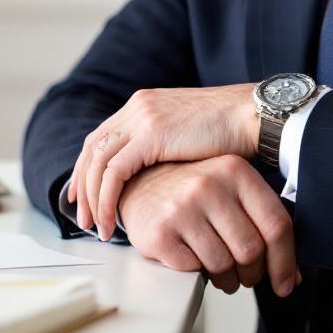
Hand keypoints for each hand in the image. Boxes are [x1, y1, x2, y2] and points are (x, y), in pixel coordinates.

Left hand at [69, 84, 259, 239]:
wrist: (251, 116)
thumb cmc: (230, 131)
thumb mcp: (187, 134)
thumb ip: (166, 145)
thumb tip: (156, 173)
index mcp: (143, 105)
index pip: (101, 138)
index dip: (87, 169)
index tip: (83, 196)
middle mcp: (136, 107)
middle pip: (92, 149)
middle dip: (82, 186)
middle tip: (82, 218)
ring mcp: (141, 118)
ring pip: (98, 163)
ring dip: (92, 199)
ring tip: (95, 227)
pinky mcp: (150, 135)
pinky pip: (114, 173)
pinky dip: (106, 200)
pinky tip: (111, 220)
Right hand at [118, 155, 299, 297]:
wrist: (139, 185)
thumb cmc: (193, 193)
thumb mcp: (230, 190)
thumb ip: (262, 222)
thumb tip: (292, 275)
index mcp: (235, 171)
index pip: (276, 224)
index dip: (285, 262)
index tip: (285, 284)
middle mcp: (209, 185)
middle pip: (251, 250)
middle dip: (252, 274)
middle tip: (245, 276)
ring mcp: (181, 208)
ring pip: (223, 265)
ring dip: (227, 280)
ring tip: (220, 273)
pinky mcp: (159, 232)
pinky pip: (193, 270)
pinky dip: (198, 274)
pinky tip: (194, 261)